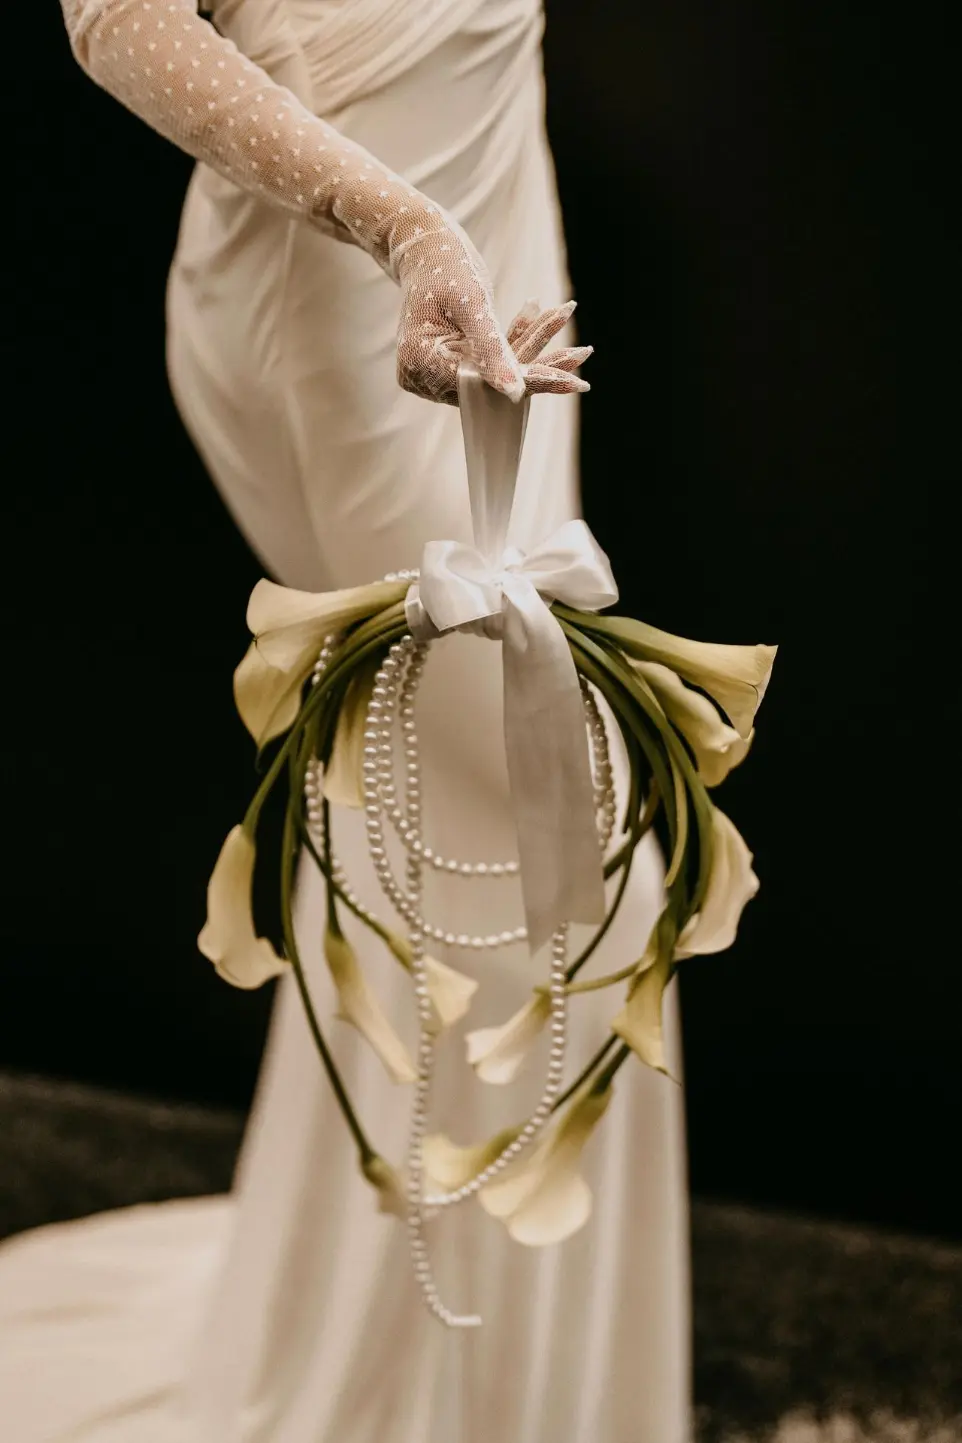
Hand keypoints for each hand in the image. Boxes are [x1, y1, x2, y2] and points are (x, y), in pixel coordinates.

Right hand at [392, 207, 591, 405]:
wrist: (426, 244)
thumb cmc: (445, 264)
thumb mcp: (472, 306)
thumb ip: (491, 351)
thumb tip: (514, 395)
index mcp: (419, 364)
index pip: (480, 387)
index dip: (526, 383)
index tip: (571, 381)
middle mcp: (426, 375)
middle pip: (491, 384)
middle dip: (540, 369)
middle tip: (585, 355)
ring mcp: (439, 369)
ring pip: (498, 373)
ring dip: (538, 355)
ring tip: (582, 347)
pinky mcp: (455, 359)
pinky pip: (495, 359)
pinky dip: (523, 342)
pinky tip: (553, 320)